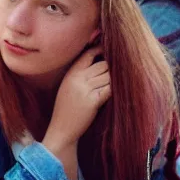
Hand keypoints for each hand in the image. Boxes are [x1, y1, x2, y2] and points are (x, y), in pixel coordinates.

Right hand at [43, 45, 110, 176]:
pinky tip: (114, 94)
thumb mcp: (69, 86)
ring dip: (114, 81)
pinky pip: (110, 89)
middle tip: (118, 73)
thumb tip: (102, 60)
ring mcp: (85, 89)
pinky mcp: (93, 101)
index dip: (101, 50)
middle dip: (112, 69)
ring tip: (114, 86)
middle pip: (103, 65)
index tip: (110, 52)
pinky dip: (114, 90)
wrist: (62, 129)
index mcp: (71, 73)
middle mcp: (78, 79)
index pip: (89, 54)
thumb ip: (81, 73)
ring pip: (109, 76)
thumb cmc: (67, 108)